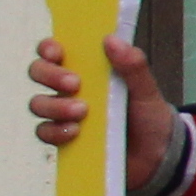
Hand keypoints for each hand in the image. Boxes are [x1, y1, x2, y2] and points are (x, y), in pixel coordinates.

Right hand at [27, 33, 181, 195]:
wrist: (156, 156)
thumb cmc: (148, 115)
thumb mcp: (146, 89)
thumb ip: (133, 65)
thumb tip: (111, 39)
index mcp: (88, 69)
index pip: (55, 51)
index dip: (48, 47)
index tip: (58, 53)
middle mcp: (70, 89)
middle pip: (39, 73)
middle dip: (50, 75)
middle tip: (75, 84)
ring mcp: (64, 114)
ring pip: (38, 103)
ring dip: (55, 105)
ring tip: (82, 112)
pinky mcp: (64, 139)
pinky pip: (45, 133)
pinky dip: (56, 131)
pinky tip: (75, 132)